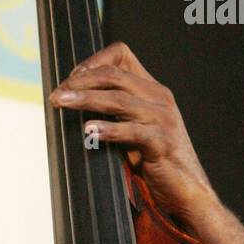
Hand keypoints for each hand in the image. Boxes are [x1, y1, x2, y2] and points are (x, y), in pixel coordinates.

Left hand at [49, 42, 215, 226]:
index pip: (121, 55)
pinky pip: (131, 131)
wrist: (186, 189)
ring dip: (86, 100)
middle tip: (57, 95)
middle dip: (80, 83)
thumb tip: (76, 103)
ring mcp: (162, 119)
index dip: (93, 62)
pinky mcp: (161, 143)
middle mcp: (159, 98)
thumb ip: (115, 112)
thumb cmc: (156, 161)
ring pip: (118, 100)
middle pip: (114, 76)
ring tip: (63, 103)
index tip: (71, 79)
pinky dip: (108, 130)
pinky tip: (89, 132)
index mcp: (152, 89)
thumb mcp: (134, 128)